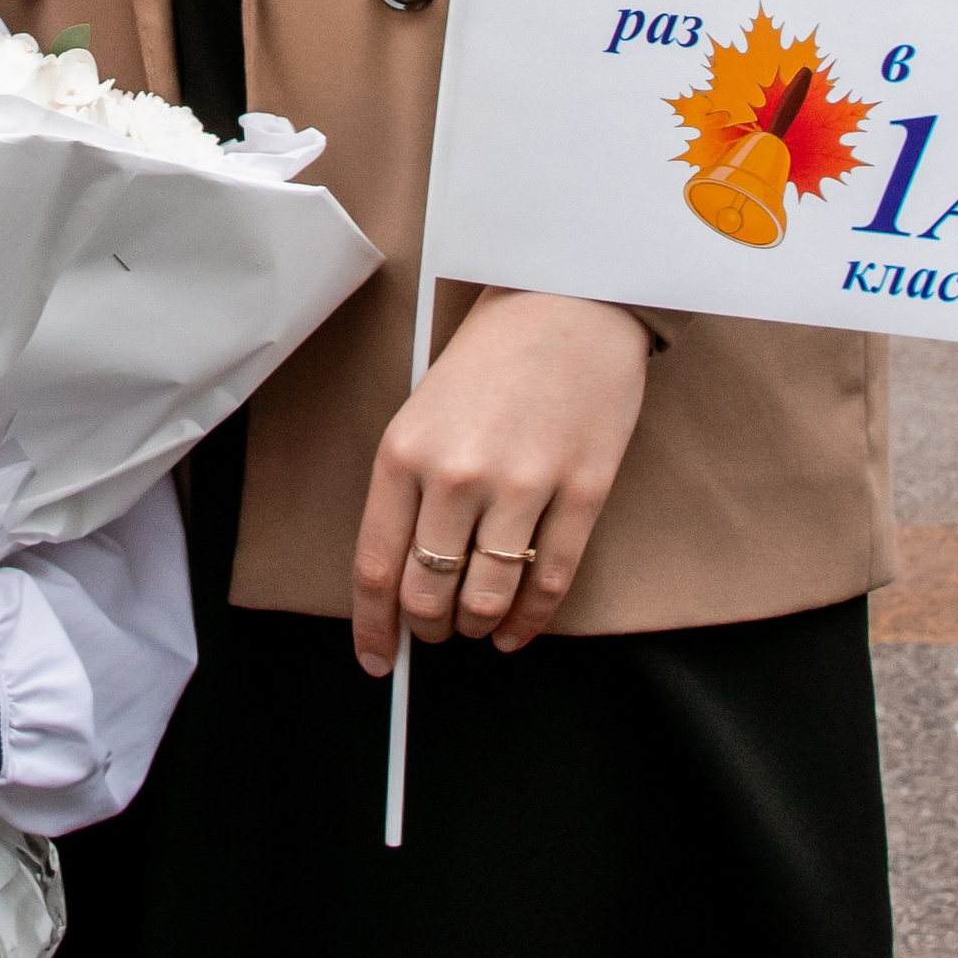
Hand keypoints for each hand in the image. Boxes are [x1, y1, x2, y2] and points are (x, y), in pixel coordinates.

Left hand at [352, 290, 649, 674]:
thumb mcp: (423, 411)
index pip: (376, 565)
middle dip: (428, 628)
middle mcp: (456, 474)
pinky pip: (551, 581)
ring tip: (477, 625)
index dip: (373, 626)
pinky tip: (519, 630)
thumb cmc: (491, 356)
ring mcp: (523, 485)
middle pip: (429, 593)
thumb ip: (410, 488)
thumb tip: (403, 573)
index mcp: (403, 451)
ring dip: (478, 627)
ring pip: (488, 598)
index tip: (376, 659)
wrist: (568, 299)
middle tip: (434, 630)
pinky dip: (531, 620)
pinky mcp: (583, 490)